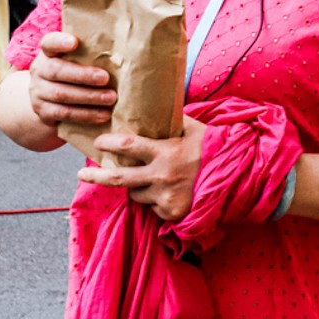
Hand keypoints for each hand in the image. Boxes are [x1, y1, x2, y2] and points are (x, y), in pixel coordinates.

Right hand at [28, 32, 115, 137]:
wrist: (52, 102)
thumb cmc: (77, 74)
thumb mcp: (80, 61)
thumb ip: (94, 55)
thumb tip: (130, 50)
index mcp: (49, 53)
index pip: (50, 42)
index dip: (60, 42)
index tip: (74, 42)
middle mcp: (40, 70)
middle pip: (56, 70)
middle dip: (83, 75)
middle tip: (106, 78)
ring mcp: (38, 92)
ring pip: (61, 94)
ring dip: (89, 97)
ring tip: (111, 98)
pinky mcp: (43, 111)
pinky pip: (63, 113)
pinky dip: (85, 115)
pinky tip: (103, 115)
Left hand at [76, 116, 208, 221]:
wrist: (238, 178)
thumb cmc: (215, 150)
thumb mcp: (198, 130)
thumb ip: (177, 121)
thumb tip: (161, 105)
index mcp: (166, 152)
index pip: (128, 146)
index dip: (109, 142)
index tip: (98, 141)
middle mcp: (161, 176)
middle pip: (119, 178)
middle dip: (96, 176)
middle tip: (80, 174)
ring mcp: (165, 196)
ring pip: (136, 194)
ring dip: (138, 188)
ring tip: (151, 180)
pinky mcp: (171, 212)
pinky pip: (153, 207)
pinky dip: (156, 201)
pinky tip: (170, 193)